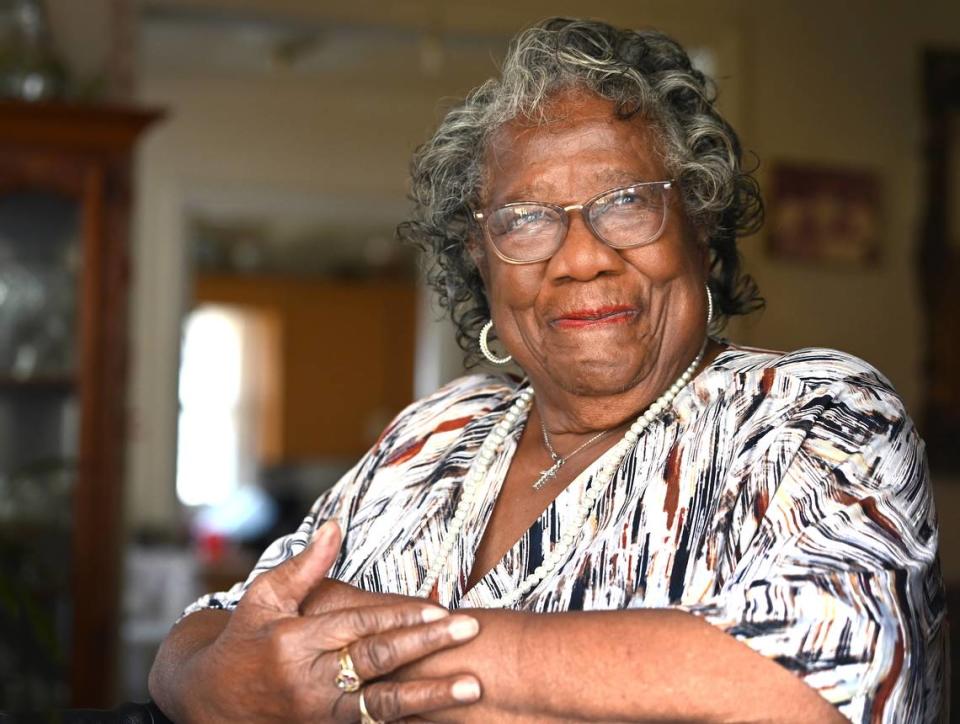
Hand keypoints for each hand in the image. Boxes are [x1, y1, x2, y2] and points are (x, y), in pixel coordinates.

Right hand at [179, 521, 482, 721]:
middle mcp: (309, 681)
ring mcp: (319, 713)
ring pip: (383, 704)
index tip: (438, 607)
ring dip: (431, 695)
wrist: (212, 703)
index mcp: (293, 642)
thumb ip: (305, 565)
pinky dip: (408, 717)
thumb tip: (336, 525)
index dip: (400, 615)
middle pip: (378, 660)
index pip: (358, 625)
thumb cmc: (243, 641)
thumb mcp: (264, 598)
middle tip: (468, 629)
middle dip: (427, 645)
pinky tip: (441, 710)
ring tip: (472, 685)